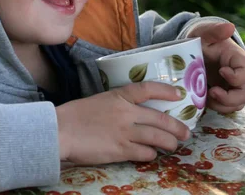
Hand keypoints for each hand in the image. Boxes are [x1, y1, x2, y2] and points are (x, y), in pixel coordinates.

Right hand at [55, 82, 190, 164]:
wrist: (60, 131)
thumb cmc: (74, 115)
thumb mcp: (98, 101)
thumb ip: (117, 105)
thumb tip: (132, 114)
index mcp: (118, 96)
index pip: (148, 89)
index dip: (166, 90)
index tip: (179, 94)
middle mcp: (126, 112)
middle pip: (161, 119)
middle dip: (177, 127)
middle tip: (185, 132)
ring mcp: (125, 132)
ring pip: (158, 138)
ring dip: (169, 143)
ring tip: (173, 146)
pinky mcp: (121, 150)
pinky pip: (145, 153)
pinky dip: (150, 154)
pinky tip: (150, 155)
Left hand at [187, 22, 244, 113]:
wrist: (195, 48)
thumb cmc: (202, 39)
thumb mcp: (204, 33)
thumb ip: (215, 30)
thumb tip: (230, 26)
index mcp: (239, 60)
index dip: (236, 77)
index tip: (221, 71)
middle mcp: (241, 76)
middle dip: (230, 98)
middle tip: (212, 92)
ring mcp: (234, 87)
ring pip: (237, 104)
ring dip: (222, 105)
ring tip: (206, 96)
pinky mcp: (225, 95)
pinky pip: (227, 108)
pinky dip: (217, 107)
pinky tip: (203, 99)